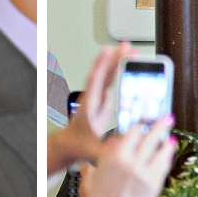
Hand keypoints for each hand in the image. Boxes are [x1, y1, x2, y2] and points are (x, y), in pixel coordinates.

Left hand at [47, 43, 131, 175]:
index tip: (109, 51)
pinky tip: (126, 67)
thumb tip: (120, 147)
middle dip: (115, 58)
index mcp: (89, 106)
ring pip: (107, 76)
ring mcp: (97, 100)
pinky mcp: (101, 103)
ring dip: (117, 63)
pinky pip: (110, 83)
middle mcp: (93, 99)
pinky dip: (118, 73)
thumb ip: (106, 150)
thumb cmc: (77, 146)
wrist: (68, 148)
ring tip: (129, 50)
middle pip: (104, 73)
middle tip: (127, 46)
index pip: (96, 80)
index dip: (102, 64)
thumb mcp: (93, 150)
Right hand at [78, 113, 176, 196]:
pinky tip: (169, 150)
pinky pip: (164, 165)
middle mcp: (131, 162)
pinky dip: (167, 155)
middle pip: (151, 136)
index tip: (145, 121)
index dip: (141, 124)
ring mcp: (145, 174)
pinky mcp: (154, 185)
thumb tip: (112, 141)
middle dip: (160, 125)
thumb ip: (104, 154)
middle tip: (166, 118)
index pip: (134, 131)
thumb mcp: (94, 170)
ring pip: (161, 149)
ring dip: (167, 139)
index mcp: (115, 156)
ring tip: (170, 135)